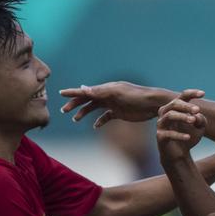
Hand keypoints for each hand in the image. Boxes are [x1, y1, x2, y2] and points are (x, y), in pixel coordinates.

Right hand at [59, 82, 201, 128]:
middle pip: (88, 100)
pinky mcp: (120, 113)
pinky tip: (96, 126)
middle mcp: (108, 95)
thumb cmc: (137, 97)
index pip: (86, 90)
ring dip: (84, 112)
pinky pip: (106, 116)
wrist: (154, 105)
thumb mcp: (117, 93)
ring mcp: (114, 104)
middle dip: (75, 104)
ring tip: (75, 119)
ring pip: (95, 108)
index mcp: (106, 89)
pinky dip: (99, 121)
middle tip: (64, 111)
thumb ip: (100, 92)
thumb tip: (83, 88)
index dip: (73, 92)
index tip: (60, 93)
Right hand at [156, 96, 206, 160]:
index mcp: (176, 108)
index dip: (192, 93)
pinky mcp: (160, 136)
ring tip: (193, 120)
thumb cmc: (189, 137)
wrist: (179, 155)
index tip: (203, 93)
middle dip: (186, 106)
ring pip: (169, 115)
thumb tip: (196, 116)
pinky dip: (178, 135)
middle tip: (197, 110)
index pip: (183, 96)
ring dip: (182, 116)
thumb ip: (201, 119)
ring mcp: (161, 124)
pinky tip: (188, 137)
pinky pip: (168, 133)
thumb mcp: (200, 127)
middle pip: (174, 104)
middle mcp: (166, 113)